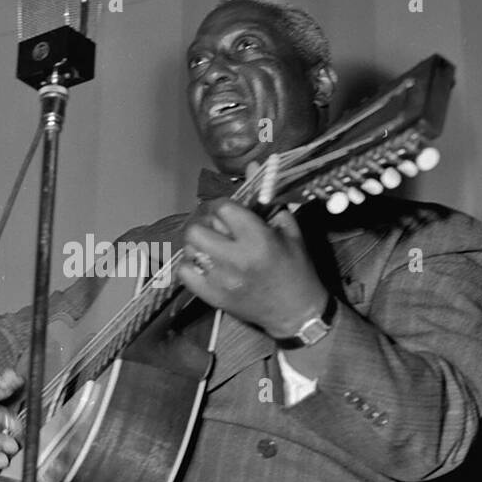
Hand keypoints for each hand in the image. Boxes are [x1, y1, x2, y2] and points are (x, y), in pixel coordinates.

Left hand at [177, 198, 326, 338]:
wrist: (296, 313)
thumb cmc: (296, 268)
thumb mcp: (289, 231)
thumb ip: (267, 200)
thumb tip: (251, 167)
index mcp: (257, 239)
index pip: (222, 208)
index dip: (222, 205)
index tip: (228, 210)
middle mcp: (236, 259)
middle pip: (197, 229)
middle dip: (205, 223)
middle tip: (216, 227)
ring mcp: (221, 281)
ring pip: (190, 249)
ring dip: (198, 243)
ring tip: (212, 246)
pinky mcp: (213, 297)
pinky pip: (185, 273)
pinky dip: (191, 265)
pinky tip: (205, 264)